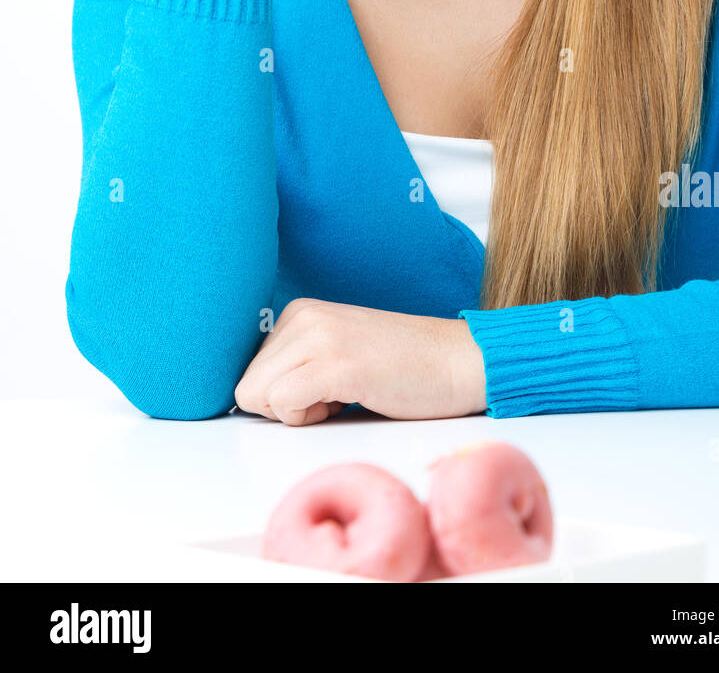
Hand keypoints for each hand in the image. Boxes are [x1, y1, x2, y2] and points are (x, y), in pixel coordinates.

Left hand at [233, 298, 487, 425]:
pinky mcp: (336, 363)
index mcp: (300, 312)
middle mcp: (303, 316)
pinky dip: (307, 418)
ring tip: (342, 397)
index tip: (323, 390)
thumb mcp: (336, 354)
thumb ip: (295, 366)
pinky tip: (344, 402)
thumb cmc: (403, 368)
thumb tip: (249, 400)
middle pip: (247, 387)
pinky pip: (282, 403)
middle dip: (283, 409)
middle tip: (332, 398)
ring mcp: (319, 336)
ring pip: (258, 396)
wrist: (458, 362)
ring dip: (297, 414)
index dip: (282, 398)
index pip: (249, 373)